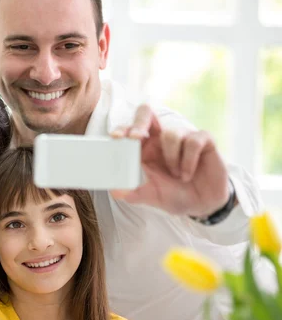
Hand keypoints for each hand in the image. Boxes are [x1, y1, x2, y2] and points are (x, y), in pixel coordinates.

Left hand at [110, 104, 230, 216]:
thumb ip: (130, 192)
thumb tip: (114, 190)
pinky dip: (188, 161)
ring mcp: (182, 137)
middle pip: (146, 113)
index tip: (116, 138)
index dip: (122, 129)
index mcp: (144, 148)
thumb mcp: (148, 196)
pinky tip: (187, 175)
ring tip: (176, 176)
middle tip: (136, 137)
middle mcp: (160, 139)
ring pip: (171, 134)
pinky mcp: (204, 140)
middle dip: (139, 122)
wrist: (201, 206)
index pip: (129, 129)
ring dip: (171, 158)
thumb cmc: (172, 195)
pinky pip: (193, 141)